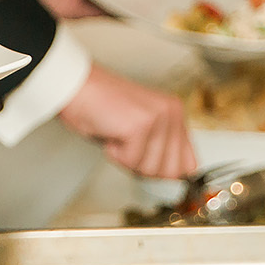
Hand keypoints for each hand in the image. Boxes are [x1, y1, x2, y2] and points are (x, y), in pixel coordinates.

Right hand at [57, 67, 196, 178]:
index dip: (166, 173)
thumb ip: (163, 148)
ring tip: (118, 136)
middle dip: (145, 167)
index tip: (148, 165)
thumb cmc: (101, 106)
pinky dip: (115, 154)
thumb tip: (178, 177)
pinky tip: (111, 133)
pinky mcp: (140, 125)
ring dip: (128, 160)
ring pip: (150, 169)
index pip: (189, 163)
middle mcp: (171, 112)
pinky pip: (131, 161)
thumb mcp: (142, 128)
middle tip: (128, 147)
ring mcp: (158, 118)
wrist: (75, 88)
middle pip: (171, 171)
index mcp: (175, 111)